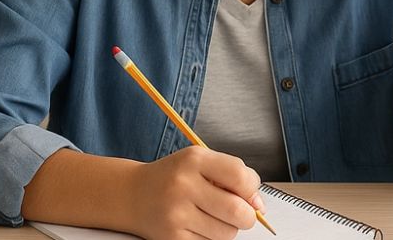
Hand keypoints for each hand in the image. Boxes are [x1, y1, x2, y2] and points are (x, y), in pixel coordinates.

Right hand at [127, 146, 264, 239]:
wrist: (132, 195)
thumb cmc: (174, 177)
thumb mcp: (201, 163)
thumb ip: (233, 176)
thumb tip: (259, 206)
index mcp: (194, 160)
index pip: (241, 176)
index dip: (252, 188)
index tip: (248, 193)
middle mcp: (183, 186)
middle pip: (238, 211)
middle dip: (246, 215)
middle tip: (238, 212)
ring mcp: (176, 214)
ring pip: (227, 233)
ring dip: (227, 228)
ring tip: (210, 216)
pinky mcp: (171, 238)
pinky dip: (210, 238)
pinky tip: (197, 225)